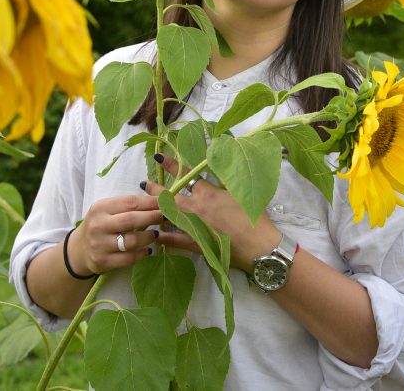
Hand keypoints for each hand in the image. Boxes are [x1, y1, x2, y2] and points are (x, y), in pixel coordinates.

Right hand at [68, 194, 163, 274]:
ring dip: (148, 237)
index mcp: (100, 208)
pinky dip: (141, 254)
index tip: (166, 202)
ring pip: (131, 241)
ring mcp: (99, 245)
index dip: (150, 202)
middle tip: (166, 216)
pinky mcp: (102, 261)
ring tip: (156, 234)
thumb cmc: (100, 225)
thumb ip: (128, 206)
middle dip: (152, 217)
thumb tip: (158, 200)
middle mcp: (98, 225)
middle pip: (131, 220)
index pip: (130, 202)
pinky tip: (147, 250)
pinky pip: (128, 258)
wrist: (80, 249)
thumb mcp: (108, 210)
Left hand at [142, 153, 282, 271]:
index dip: (172, 165)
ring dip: (156, 210)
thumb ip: (226, 178)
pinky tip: (156, 235)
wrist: (258, 246)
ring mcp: (195, 227)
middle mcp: (197, 209)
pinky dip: (166, 237)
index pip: (186, 175)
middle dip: (156, 188)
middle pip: (171, 196)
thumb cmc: (254, 217)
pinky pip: (177, 240)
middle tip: (144, 183)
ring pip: (169, 216)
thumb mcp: (241, 191)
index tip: (159, 157)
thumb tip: (217, 163)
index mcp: (208, 194)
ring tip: (145, 206)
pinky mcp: (198, 244)